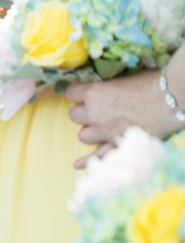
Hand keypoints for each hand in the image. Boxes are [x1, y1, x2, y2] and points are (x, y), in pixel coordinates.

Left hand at [66, 70, 181, 167]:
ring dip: (90, 130)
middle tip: (98, 108)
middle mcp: (93, 114)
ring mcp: (104, 132)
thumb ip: (105, 87)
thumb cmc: (151, 83)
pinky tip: (77, 164)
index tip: (86, 93)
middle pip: (74, 115)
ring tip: (103, 126)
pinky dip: (87, 160)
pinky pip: (97, 155)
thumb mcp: (122, 78)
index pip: (71, 92)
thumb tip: (100, 88)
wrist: (172, 99)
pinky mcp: (117, 144)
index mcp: (93, 93)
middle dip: (83, 111)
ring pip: (83, 135)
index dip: (78, 93)